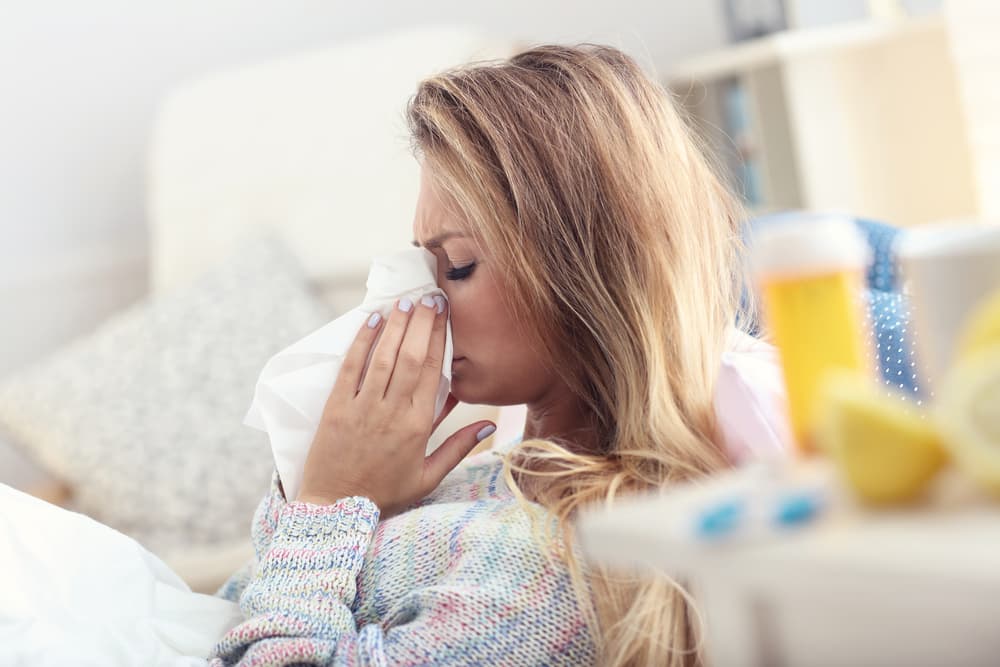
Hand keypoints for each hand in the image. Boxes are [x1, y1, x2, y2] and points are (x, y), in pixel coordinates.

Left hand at [297, 296, 494, 517]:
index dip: (440, 338)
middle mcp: (392, 412)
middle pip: (410, 357)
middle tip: (431, 296)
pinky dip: (362, 341)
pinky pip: (351, 367)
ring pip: (383, 357)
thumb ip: (458, 448)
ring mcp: (362, 407)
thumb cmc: (384, 493)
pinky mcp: (336, 407)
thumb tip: (488, 425)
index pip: (432, 372)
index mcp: (418, 427)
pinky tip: (372, 320)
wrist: (336, 509)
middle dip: (422, 323)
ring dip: (396, 326)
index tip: (445, 314)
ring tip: (407, 302)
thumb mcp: (428, 477)